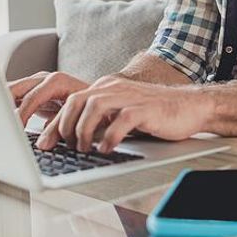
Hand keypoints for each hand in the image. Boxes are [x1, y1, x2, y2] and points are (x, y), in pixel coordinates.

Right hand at [8, 71, 89, 126]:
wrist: (97, 100)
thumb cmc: (89, 107)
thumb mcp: (75, 117)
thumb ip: (57, 127)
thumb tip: (41, 143)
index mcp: (56, 81)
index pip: (30, 98)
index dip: (20, 115)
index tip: (12, 130)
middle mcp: (44, 79)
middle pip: (15, 88)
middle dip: (4, 106)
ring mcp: (37, 83)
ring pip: (11, 91)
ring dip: (3, 105)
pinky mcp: (32, 91)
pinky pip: (15, 96)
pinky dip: (7, 107)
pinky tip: (3, 119)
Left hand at [35, 75, 211, 153]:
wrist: (190, 106)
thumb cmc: (156, 113)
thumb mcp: (121, 112)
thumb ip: (100, 120)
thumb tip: (74, 139)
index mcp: (106, 88)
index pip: (71, 101)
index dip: (56, 122)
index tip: (46, 142)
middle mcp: (114, 88)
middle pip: (77, 101)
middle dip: (64, 126)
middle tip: (61, 147)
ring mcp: (129, 96)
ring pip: (94, 107)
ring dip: (83, 131)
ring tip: (83, 149)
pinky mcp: (145, 109)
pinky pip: (121, 120)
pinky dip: (109, 136)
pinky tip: (106, 149)